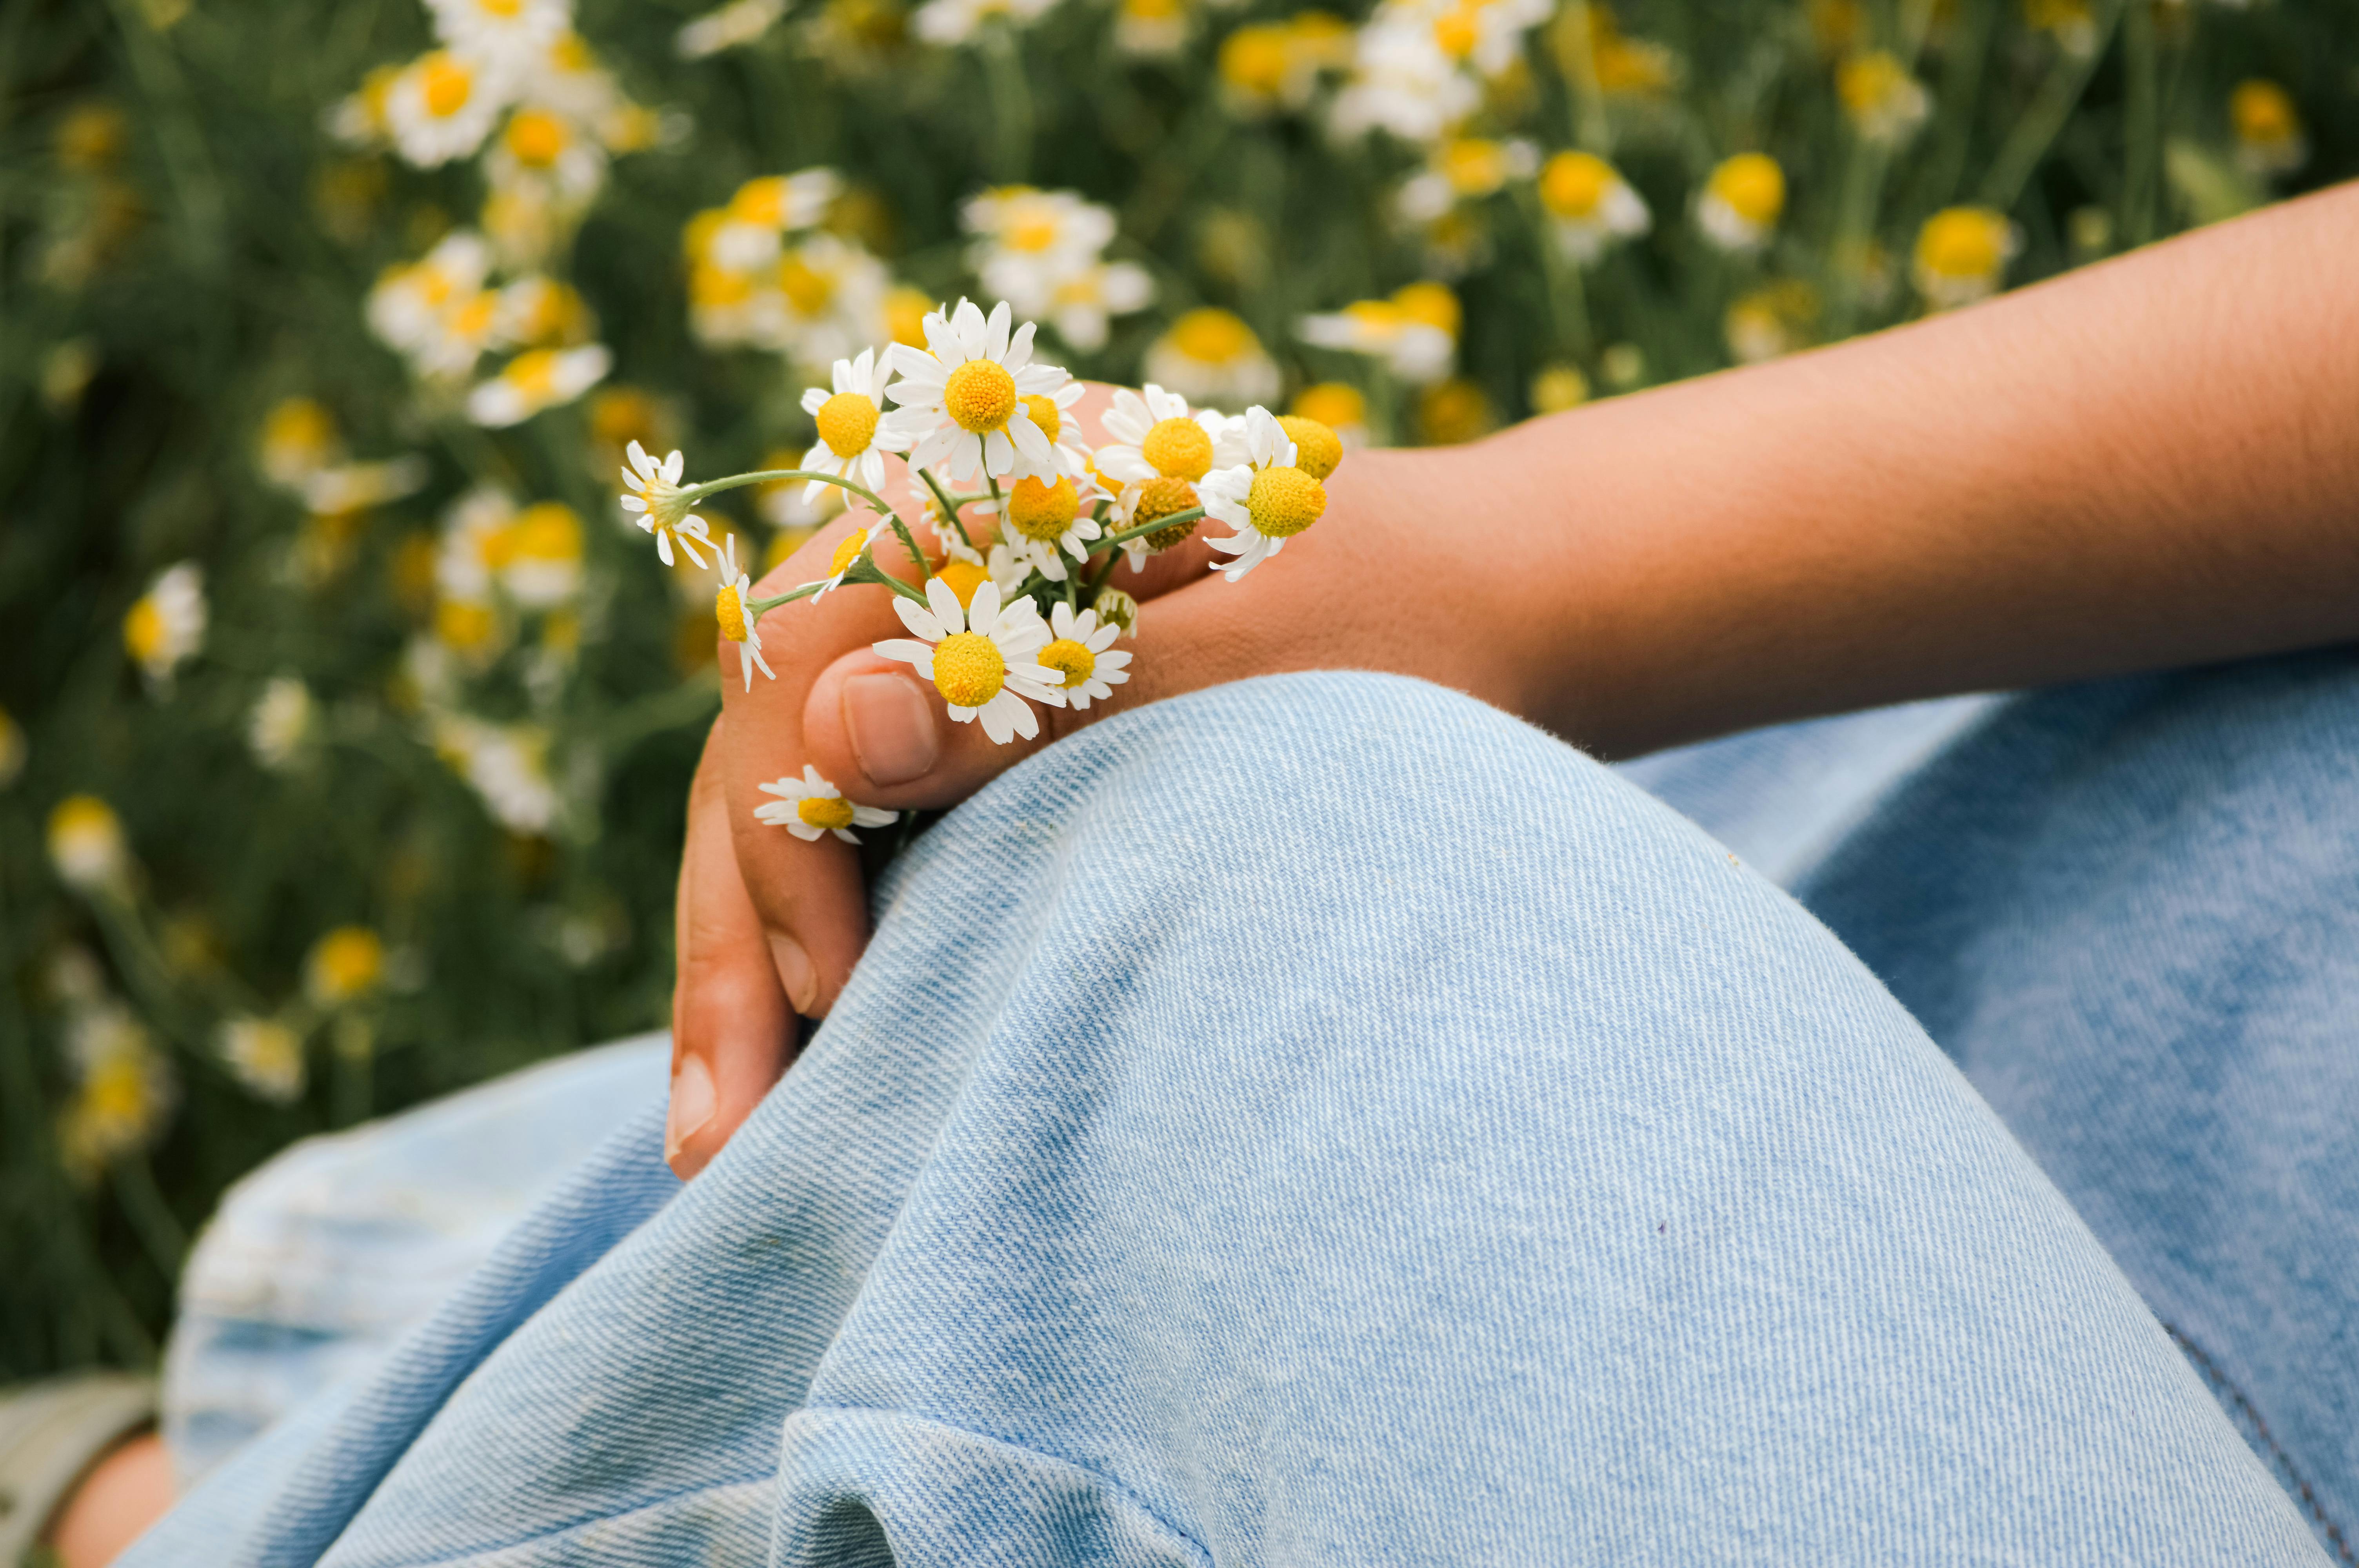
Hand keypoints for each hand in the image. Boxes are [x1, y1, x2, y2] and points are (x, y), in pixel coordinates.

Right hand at [664, 396, 1547, 1176]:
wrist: (1497, 607)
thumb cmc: (1396, 623)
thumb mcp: (1244, 658)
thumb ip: (1039, 687)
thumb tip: (841, 733)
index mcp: (979, 496)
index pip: (802, 662)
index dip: (789, 834)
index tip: (832, 991)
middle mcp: (934, 560)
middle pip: (768, 742)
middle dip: (738, 935)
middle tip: (721, 1136)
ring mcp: (949, 643)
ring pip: (797, 798)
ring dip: (759, 962)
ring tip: (729, 1144)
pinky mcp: (983, 724)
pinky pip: (866, 827)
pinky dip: (833, 939)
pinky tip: (809, 1066)